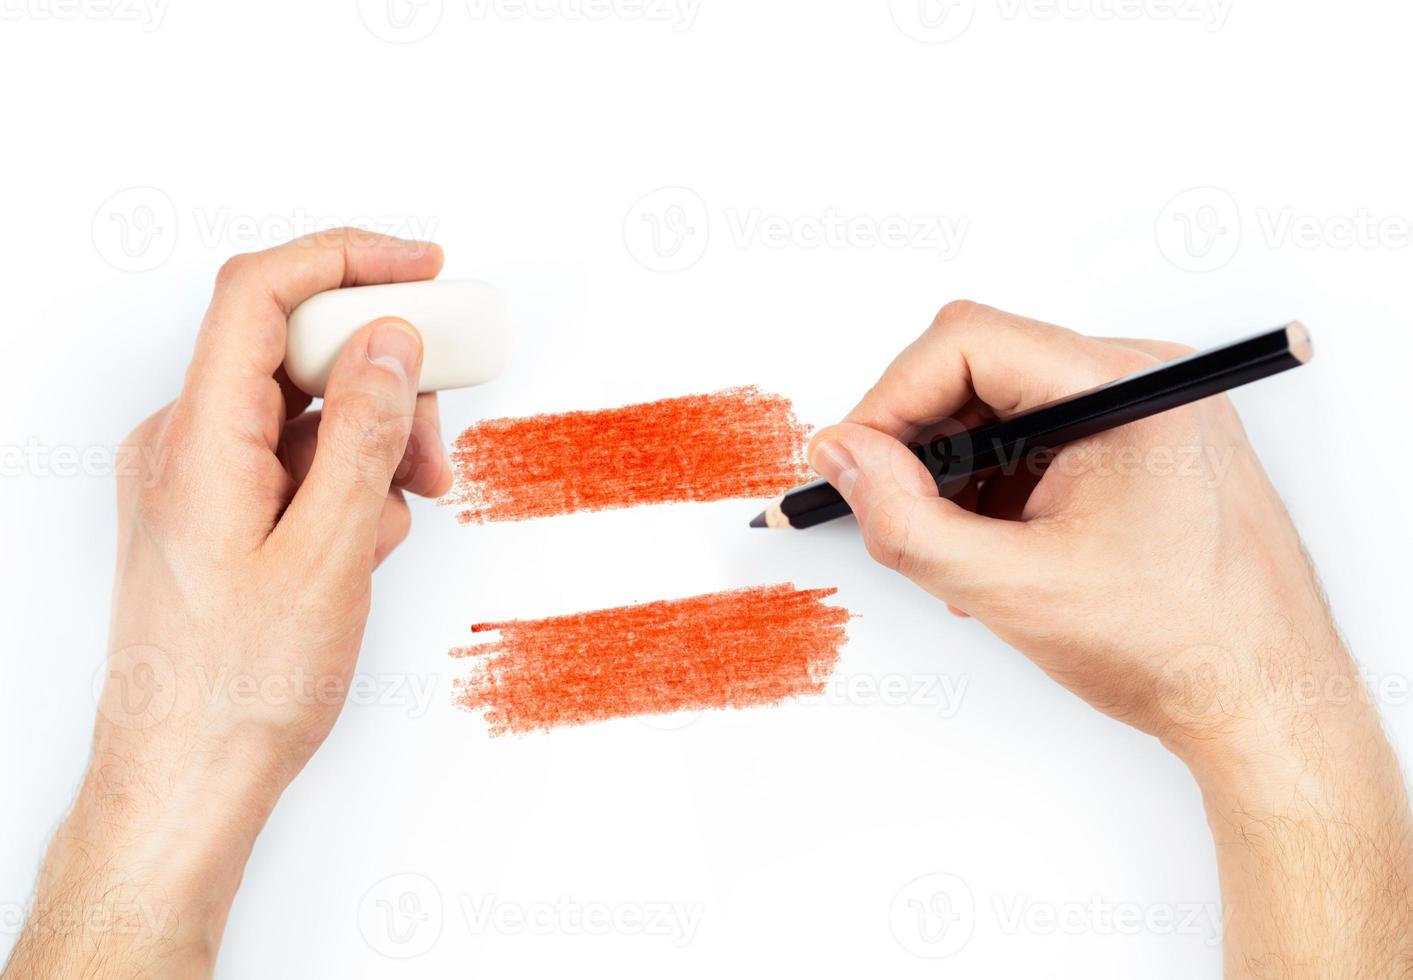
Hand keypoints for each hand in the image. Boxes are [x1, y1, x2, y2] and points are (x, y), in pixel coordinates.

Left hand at [4, 230, 451, 977]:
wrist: (186, 777)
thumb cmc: (240, 688)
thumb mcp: (328, 553)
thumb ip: (363, 436)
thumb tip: (392, 343)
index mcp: (197, 439)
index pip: (262, 293)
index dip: (347, 258)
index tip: (423, 268)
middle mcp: (186, 443)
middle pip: (297, 352)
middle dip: (384, 381)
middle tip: (439, 441)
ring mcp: (199, 477)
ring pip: (304, 410)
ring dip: (373, 442)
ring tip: (403, 510)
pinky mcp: (219, 509)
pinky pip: (294, 458)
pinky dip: (344, 480)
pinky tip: (363, 541)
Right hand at [810, 301, 1412, 976]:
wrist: (1266, 700)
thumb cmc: (1177, 647)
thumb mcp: (1010, 589)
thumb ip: (904, 520)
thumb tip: (839, 454)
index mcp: (1126, 391)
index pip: (967, 343)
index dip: (890, 400)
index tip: (850, 462)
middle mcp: (1142, 380)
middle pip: (981, 366)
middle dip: (921, 441)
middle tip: (890, 511)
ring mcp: (1146, 409)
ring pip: (1003, 404)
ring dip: (956, 471)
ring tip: (956, 551)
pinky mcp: (1140, 442)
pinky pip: (1037, 436)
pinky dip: (995, 485)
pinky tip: (994, 548)